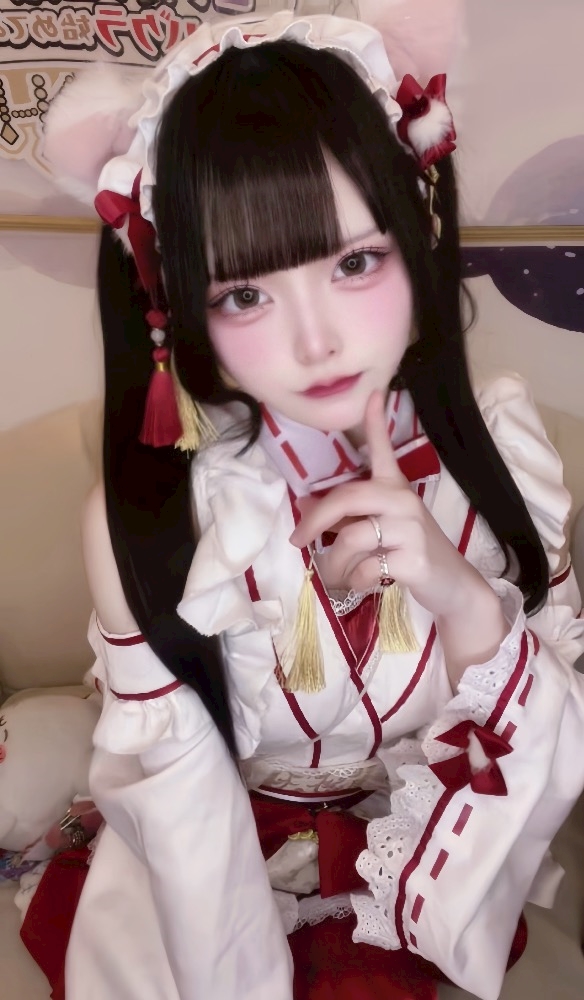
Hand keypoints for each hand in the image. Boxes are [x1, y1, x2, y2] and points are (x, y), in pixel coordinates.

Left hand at [290, 391, 484, 619]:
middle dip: (315, 520)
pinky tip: (363, 584)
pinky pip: (365, 568)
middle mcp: (403, 501)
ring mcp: (411, 529)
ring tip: (335, 576)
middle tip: (297, 540)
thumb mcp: (378, 530)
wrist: (452, 585)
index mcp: (395, 489)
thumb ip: (347, 516)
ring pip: (350, 539)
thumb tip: (305, 506)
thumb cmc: (410, 553)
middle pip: (348, 498)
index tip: (373, 393)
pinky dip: (354, 581)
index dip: (375, 422)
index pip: (383, 450)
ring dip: (333, 564)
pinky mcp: (414, 559)